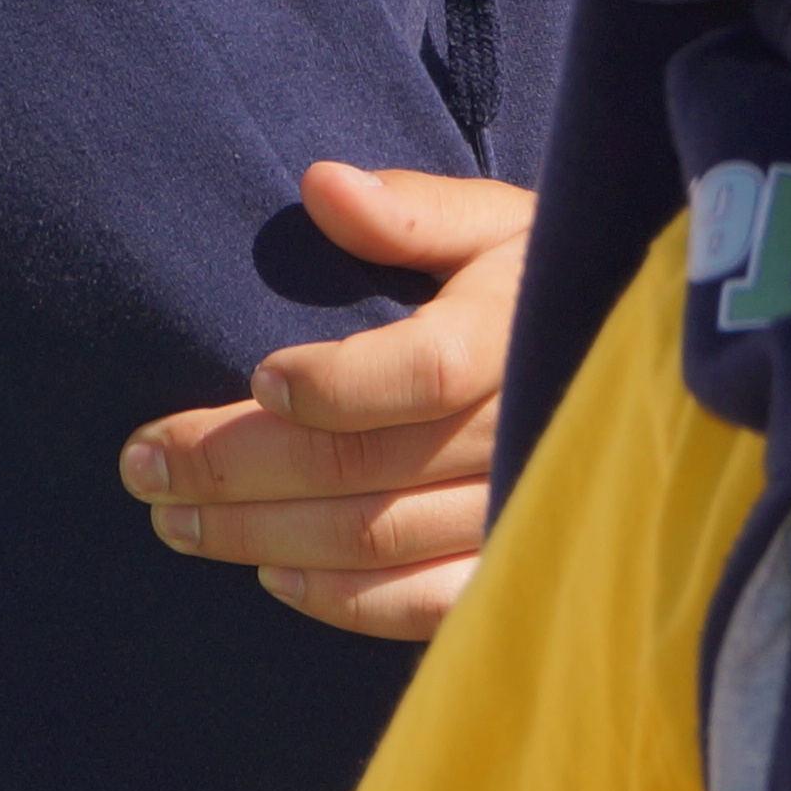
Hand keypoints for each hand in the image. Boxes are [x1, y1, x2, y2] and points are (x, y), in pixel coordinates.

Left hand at [116, 164, 533, 640]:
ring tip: (174, 517)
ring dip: (261, 536)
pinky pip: (429, 605)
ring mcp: (524, 509)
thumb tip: (321, 185)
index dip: (333, 384)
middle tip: (141, 463)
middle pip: (365, 466)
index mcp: (516, 330)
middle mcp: (524, 427)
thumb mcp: (504, 223)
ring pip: (377, 540)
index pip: (422, 371)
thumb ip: (414, 210)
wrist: (648, 363)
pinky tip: (274, 578)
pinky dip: (345, 603)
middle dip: (236, 467)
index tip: (255, 376)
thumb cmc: (553, 279)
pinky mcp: (521, 566)